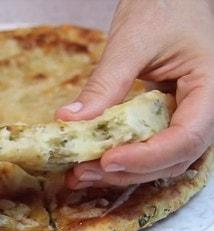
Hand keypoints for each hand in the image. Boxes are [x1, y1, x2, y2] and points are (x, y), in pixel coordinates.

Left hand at [56, 0, 213, 188]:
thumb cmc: (163, 7)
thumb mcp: (132, 43)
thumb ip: (105, 83)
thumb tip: (69, 120)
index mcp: (210, 88)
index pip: (187, 137)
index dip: (148, 156)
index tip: (107, 159)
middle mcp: (202, 110)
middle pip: (171, 157)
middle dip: (127, 171)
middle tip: (82, 172)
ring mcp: (184, 116)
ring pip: (159, 159)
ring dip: (120, 172)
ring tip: (80, 174)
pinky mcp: (164, 117)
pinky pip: (147, 145)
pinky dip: (120, 157)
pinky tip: (91, 161)